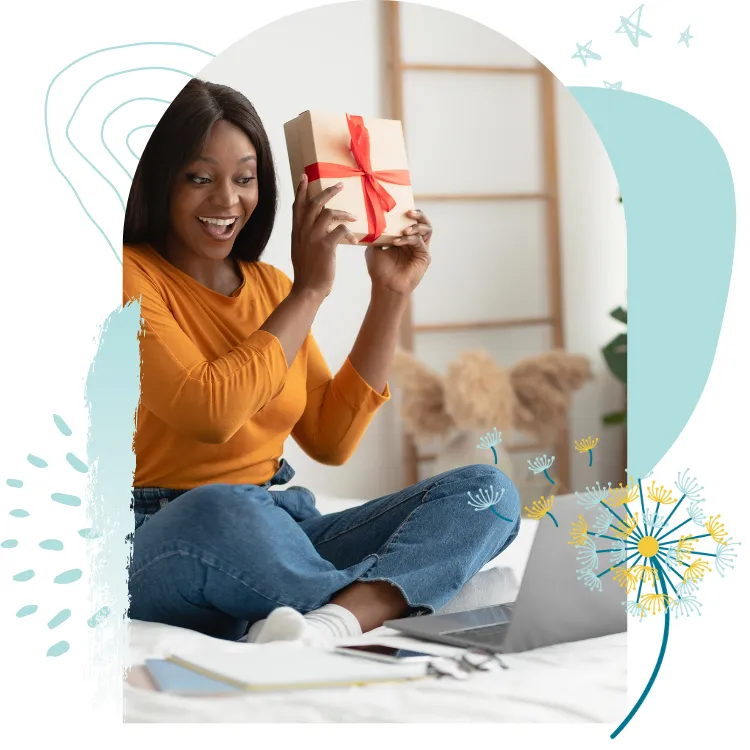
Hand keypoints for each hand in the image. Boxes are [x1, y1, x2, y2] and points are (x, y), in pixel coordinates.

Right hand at [290, 174, 357, 299]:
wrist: (308, 289)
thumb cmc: (307, 272)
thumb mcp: (300, 250)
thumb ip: (304, 236)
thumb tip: (311, 227)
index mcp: (296, 231)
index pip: (297, 205)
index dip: (301, 190)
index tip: (304, 176)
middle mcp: (303, 231)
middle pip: (314, 203)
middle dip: (328, 191)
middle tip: (339, 185)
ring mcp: (314, 237)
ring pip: (329, 213)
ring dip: (344, 213)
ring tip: (354, 218)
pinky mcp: (326, 246)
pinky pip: (341, 230)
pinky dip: (350, 233)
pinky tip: (355, 241)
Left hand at [365, 209, 431, 296]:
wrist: (385, 286)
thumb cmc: (379, 269)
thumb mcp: (374, 247)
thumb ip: (376, 233)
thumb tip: (374, 219)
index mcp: (404, 238)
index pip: (410, 220)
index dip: (408, 212)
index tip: (400, 207)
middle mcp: (414, 242)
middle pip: (423, 221)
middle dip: (418, 214)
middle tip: (409, 212)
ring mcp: (420, 248)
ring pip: (427, 229)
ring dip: (416, 226)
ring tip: (404, 229)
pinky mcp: (424, 256)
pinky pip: (420, 242)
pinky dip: (409, 239)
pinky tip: (398, 241)